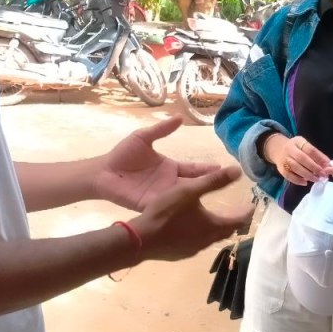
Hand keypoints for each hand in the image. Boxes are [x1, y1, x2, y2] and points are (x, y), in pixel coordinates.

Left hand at [93, 116, 219, 211]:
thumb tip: (179, 117)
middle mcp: (170, 183)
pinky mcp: (151, 206)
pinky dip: (179, 212)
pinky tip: (191, 214)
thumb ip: (161, 129)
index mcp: (170, 167)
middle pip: (194, 185)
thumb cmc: (123, 154)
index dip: (208, 169)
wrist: (103, 172)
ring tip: (215, 203)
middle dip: (211, 185)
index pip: (194, 169)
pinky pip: (168, 209)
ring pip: (184, 199)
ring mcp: (162, 196)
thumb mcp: (143, 138)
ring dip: (198, 201)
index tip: (226, 169)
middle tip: (229, 185)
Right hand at [130, 165, 254, 261]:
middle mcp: (206, 241)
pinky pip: (196, 243)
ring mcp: (192, 250)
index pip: (237, 220)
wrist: (141, 239)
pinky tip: (192, 228)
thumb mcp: (190, 190)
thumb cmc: (167, 212)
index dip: (246, 212)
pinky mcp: (180, 254)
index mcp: (213, 226)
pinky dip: (201, 233)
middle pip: (226, 231)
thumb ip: (214, 181)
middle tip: (237, 212)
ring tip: (216, 218)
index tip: (252, 206)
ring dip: (217, 228)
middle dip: (234, 221)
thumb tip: (238, 171)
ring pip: (211, 238)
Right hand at [264, 134, 330, 185]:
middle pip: (302, 158)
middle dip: (314, 167)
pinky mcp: (280, 168)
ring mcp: (284, 158)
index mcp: (298, 141)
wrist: (278, 149)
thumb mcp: (305, 146)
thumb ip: (316, 154)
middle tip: (323, 174)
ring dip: (307, 174)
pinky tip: (305, 182)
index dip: (319, 158)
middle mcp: (289, 149)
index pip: (310, 149)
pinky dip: (297, 180)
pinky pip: (288, 175)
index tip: (327, 165)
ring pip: (296, 167)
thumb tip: (328, 164)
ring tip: (316, 179)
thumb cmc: (297, 149)